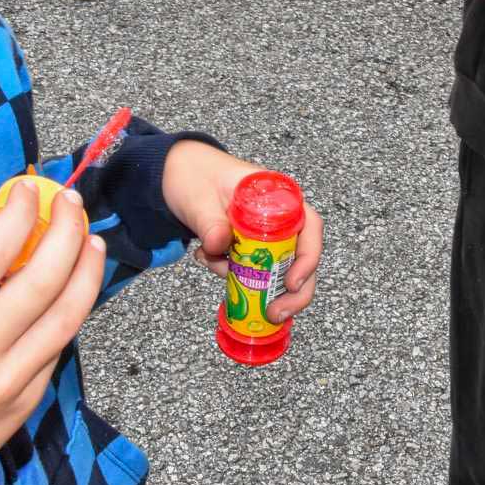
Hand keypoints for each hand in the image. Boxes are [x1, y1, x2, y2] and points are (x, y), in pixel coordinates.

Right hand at [0, 183, 106, 484]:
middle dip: (66, 230)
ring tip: (92, 240)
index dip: (18, 212)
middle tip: (72, 203)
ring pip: (67, 315)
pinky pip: (57, 348)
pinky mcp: (24, 404)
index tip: (27, 190)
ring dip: (87, 270)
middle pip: (43, 279)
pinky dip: (70, 311)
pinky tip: (73, 287)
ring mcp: (4, 383)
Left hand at [162, 141, 323, 322]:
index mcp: (278, 195)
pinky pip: (251, 269)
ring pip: (277, 269)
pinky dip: (232, 275)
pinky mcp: (247, 246)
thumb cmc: (194, 174)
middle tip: (274, 313)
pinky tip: (207, 259)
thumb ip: (210, 221)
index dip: (309, 257)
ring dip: (255, 284)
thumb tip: (220, 246)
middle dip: (293, 291)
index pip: (310, 226)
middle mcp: (279, 215)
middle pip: (301, 257)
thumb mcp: (199, 197)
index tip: (291, 283)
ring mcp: (264, 232)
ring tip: (217, 270)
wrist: (175, 172)